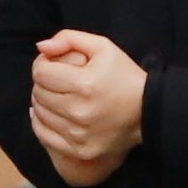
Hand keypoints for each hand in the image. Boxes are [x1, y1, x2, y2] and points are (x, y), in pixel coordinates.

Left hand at [33, 29, 146, 187]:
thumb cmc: (124, 75)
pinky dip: (41, 123)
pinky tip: (49, 114)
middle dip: (44, 83)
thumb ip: (69, 38)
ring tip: (58, 96)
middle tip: (57, 80)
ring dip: (43, 102)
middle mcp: (79, 111)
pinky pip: (44, 135)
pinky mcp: (79, 149)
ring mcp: (79, 134)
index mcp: (85, 84)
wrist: (149, 111)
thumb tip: (41, 47)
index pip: (40, 73)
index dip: (43, 65)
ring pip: (39, 113)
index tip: (52, 65)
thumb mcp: (103, 47)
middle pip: (38, 93)